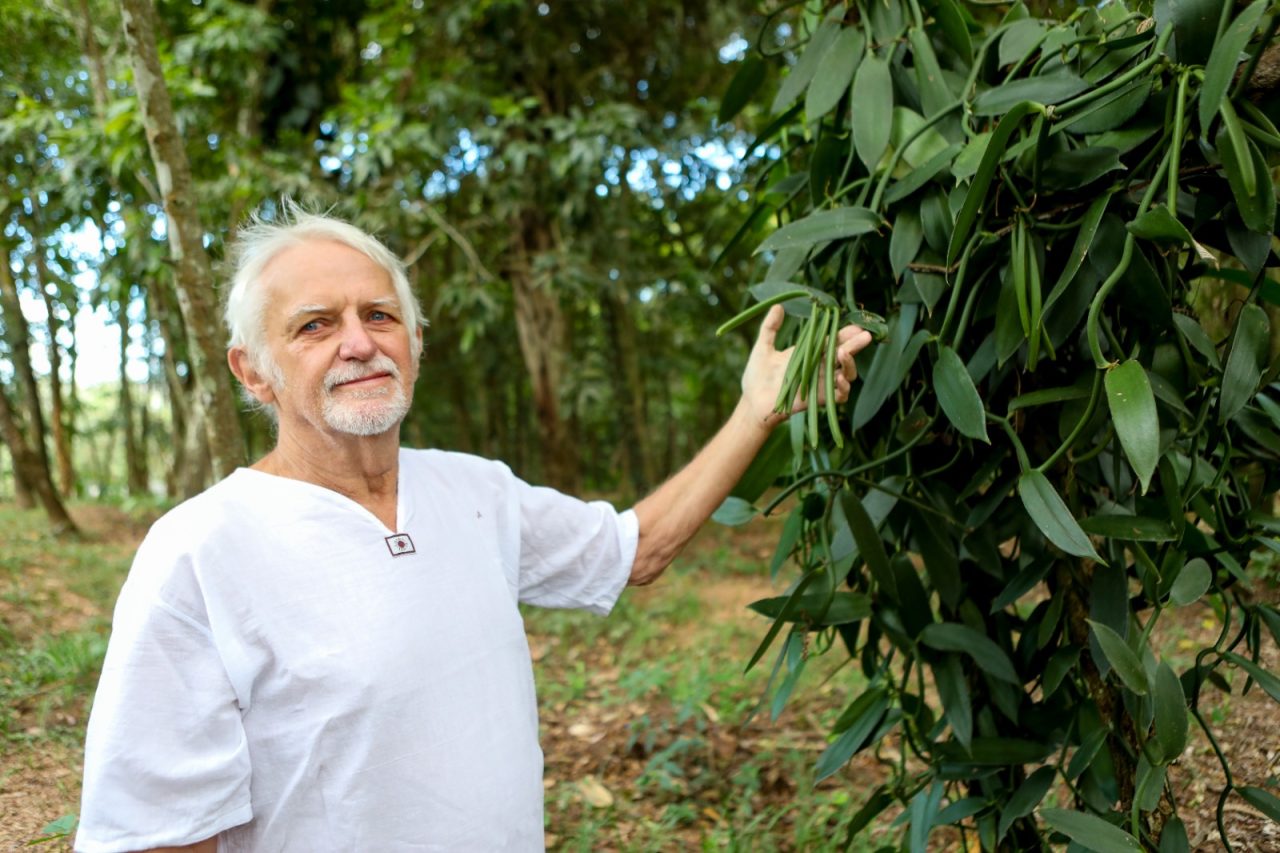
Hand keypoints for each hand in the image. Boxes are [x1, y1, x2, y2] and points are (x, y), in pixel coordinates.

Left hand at [739, 304, 873, 431]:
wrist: (752, 401)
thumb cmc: (757, 375)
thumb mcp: (763, 348)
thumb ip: (770, 327)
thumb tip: (778, 305)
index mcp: (810, 353)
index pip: (833, 340)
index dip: (846, 333)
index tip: (856, 326)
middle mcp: (819, 367)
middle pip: (844, 355)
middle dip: (856, 345)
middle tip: (864, 336)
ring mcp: (821, 384)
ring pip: (847, 374)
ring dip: (849, 364)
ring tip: (844, 353)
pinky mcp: (819, 400)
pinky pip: (840, 396)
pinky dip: (843, 388)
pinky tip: (840, 378)